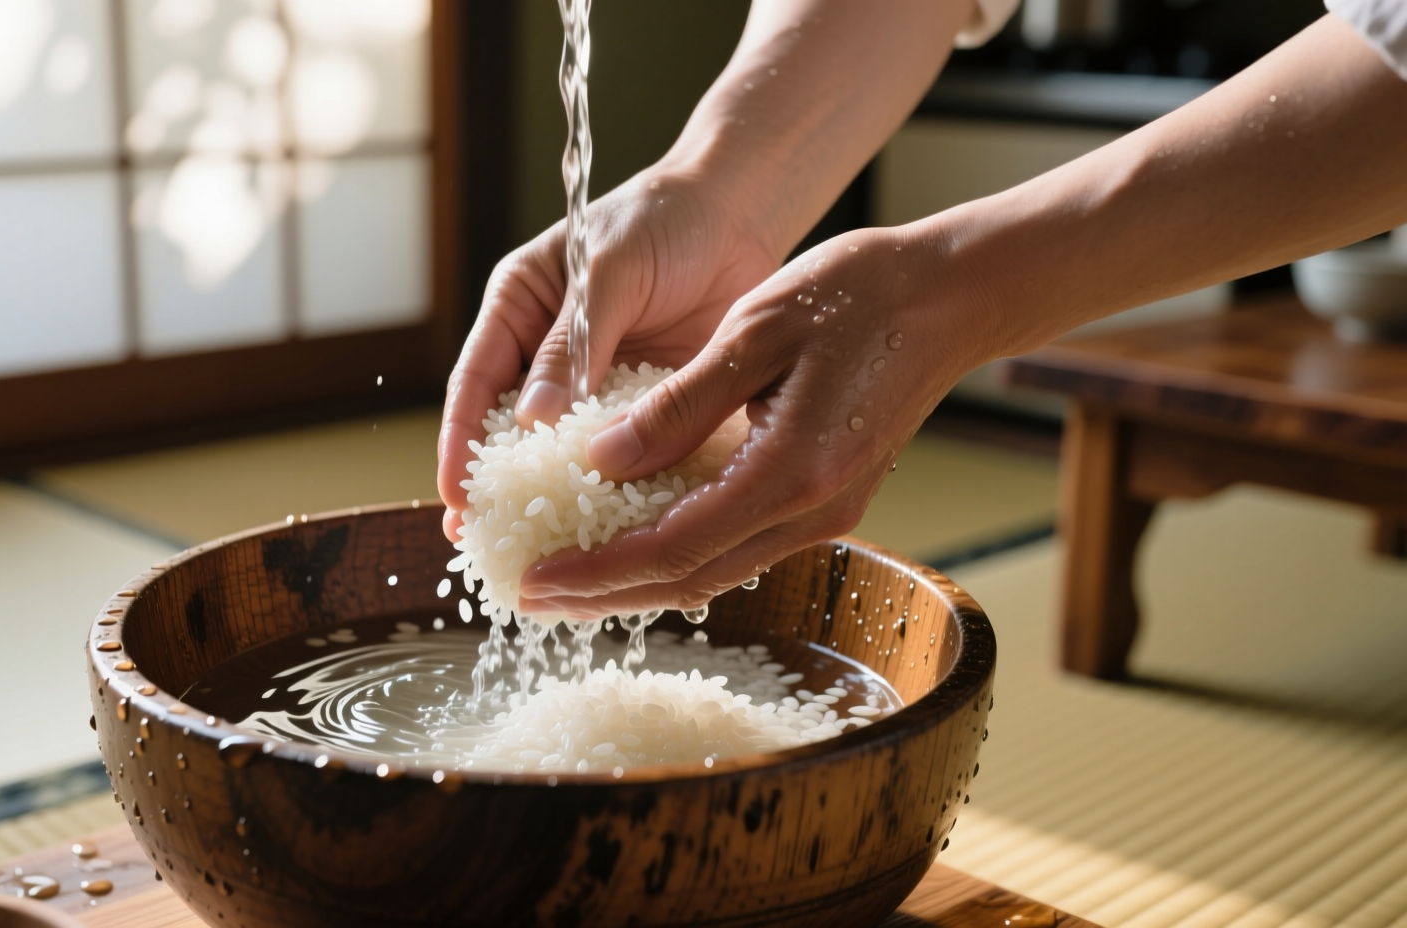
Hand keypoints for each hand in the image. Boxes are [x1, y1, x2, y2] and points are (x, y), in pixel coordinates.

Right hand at [437, 168, 779, 540]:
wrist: (740, 213)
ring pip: (568, 453)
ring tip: (548, 554)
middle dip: (499, 490)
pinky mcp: (647, 404)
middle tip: (488, 545)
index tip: (457, 499)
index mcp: (518, 311)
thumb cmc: (663, 220)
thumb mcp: (609, 272)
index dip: (460, 445)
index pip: (475, 386)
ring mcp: (598, 385)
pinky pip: (626, 454)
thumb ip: (572, 344)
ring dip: (558, 500)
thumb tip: (532, 422)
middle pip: (511, 433)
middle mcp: (548, 355)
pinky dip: (619, 490)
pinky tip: (617, 532)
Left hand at [514, 227, 998, 616]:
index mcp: (791, 472)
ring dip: (638, 581)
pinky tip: (634, 543)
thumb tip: (600, 460)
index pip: (674, 547)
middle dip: (604, 594)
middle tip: (532, 595)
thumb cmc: (857, 297)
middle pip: (691, 579)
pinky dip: (679, 553)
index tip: (533, 577)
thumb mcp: (752, 333)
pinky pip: (738, 545)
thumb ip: (678, 405)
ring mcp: (825, 513)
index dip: (597, 570)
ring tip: (569, 580)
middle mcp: (813, 512)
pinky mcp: (826, 500)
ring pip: (714, 571)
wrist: (950, 297)